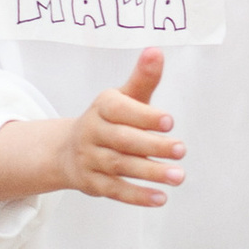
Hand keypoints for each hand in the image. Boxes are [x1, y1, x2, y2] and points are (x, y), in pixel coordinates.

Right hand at [0, 47, 183, 212]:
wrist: (67, 150)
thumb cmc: (110, 120)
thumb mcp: (124, 98)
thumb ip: (143, 78)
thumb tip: (156, 51)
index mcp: (102, 107)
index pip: (120, 110)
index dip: (144, 115)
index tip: (170, 120)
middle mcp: (92, 132)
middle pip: (123, 140)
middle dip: (153, 146)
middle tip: (181, 150)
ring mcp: (90, 159)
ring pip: (121, 167)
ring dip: (150, 173)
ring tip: (178, 176)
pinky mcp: (92, 183)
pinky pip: (115, 191)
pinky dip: (137, 196)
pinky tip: (160, 198)